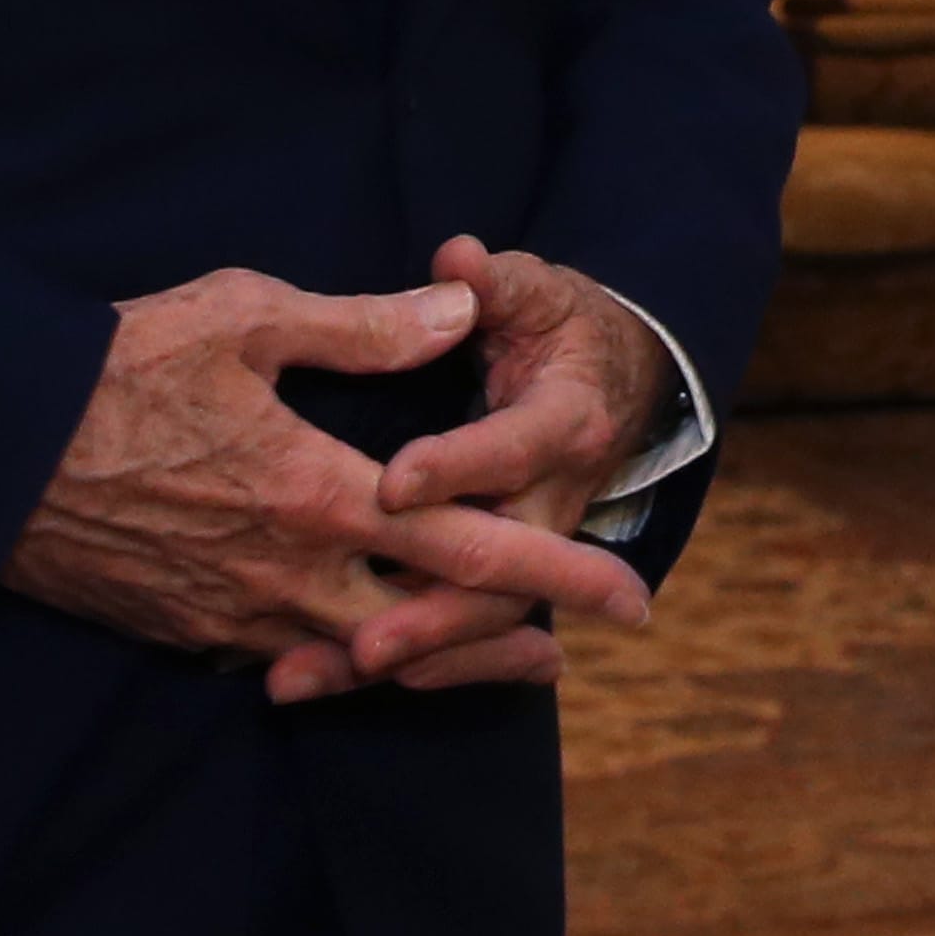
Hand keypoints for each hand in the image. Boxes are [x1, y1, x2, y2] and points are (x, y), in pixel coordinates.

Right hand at [1, 268, 650, 698]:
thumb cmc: (116, 367)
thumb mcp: (246, 316)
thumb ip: (364, 324)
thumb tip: (463, 310)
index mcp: (322, 495)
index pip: (467, 543)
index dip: (557, 568)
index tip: (629, 592)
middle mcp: (290, 576)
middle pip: (428, 626)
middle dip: (511, 637)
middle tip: (578, 647)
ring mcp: (235, 617)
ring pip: (359, 656)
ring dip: (432, 658)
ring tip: (500, 655)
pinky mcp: (187, 632)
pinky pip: (284, 658)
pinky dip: (338, 657)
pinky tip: (361, 640)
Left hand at [264, 244, 684, 699]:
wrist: (618, 381)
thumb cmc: (560, 327)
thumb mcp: (537, 291)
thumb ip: (494, 281)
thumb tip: (456, 259)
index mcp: (567, 421)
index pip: (513, 449)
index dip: (458, 466)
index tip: (392, 483)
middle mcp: (558, 498)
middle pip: (506, 571)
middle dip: (434, 612)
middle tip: (363, 639)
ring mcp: (533, 546)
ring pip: (479, 619)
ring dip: (406, 653)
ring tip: (316, 674)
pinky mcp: (507, 572)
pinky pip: (461, 633)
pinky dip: (402, 662)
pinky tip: (325, 676)